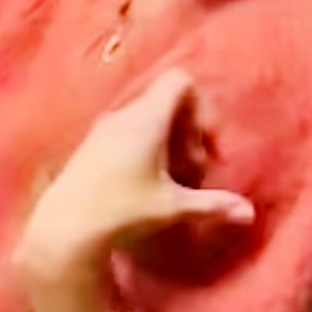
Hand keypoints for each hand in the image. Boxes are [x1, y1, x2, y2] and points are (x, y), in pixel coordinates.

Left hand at [18, 67, 256, 305]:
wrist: (62, 230)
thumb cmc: (120, 212)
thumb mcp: (171, 208)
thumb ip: (212, 205)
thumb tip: (249, 213)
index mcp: (146, 119)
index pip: (180, 82)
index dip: (200, 107)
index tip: (203, 145)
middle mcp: (123, 116)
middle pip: (168, 104)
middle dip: (188, 134)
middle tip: (193, 172)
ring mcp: (101, 129)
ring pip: (147, 122)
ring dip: (167, 146)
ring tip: (171, 183)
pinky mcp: (88, 147)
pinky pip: (126, 134)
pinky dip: (144, 151)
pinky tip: (144, 187)